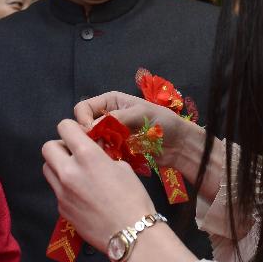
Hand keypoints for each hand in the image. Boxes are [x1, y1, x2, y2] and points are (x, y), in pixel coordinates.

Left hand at [43, 119, 156, 251]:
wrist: (131, 234)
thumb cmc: (133, 198)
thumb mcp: (122, 167)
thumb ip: (101, 156)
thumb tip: (94, 154)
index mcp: (86, 155)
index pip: (64, 127)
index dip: (72, 128)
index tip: (81, 135)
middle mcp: (69, 171)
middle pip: (47, 147)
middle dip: (60, 146)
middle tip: (74, 154)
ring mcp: (62, 192)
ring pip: (47, 169)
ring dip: (57, 166)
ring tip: (75, 173)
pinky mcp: (61, 209)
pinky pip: (56, 190)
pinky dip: (64, 187)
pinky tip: (81, 194)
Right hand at [74, 91, 208, 180]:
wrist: (179, 144)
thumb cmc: (163, 122)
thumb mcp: (140, 114)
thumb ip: (116, 118)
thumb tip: (91, 127)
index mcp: (110, 101)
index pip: (83, 108)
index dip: (83, 120)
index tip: (91, 133)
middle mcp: (107, 116)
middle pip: (84, 125)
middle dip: (89, 136)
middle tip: (99, 147)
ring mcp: (110, 134)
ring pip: (91, 141)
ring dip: (97, 148)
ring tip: (108, 154)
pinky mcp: (116, 149)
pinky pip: (102, 152)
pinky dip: (104, 156)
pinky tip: (113, 160)